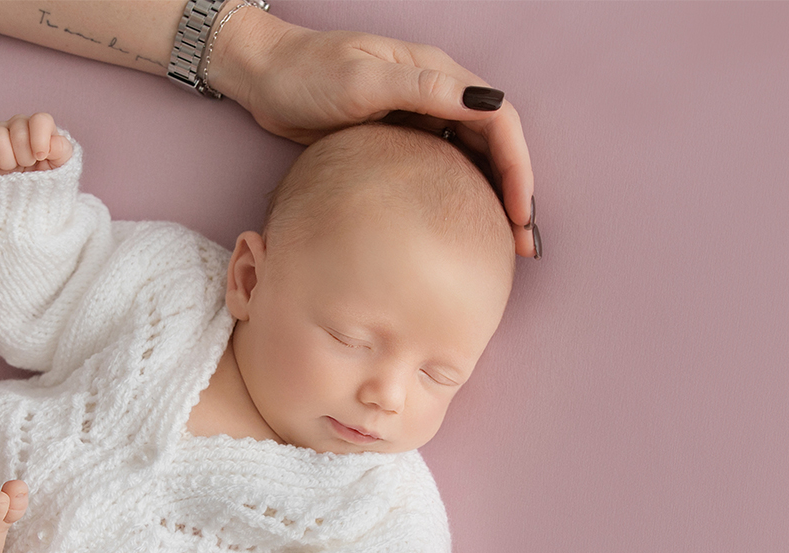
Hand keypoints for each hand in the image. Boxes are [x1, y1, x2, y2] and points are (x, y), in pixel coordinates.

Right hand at [0, 112, 73, 174]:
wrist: (25, 197)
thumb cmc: (45, 177)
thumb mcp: (61, 167)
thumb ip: (62, 151)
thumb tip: (53, 144)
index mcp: (40, 128)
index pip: (40, 120)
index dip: (40, 139)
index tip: (40, 157)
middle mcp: (19, 126)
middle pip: (19, 130)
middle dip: (24, 155)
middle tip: (27, 166)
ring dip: (6, 159)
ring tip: (12, 169)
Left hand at [215, 13, 536, 256]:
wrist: (265, 76)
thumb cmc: (307, 73)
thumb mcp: (363, 80)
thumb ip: (423, 88)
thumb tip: (484, 100)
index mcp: (437, 74)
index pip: (498, 121)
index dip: (517, 168)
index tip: (520, 213)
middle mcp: (435, 93)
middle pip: (493, 144)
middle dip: (514, 192)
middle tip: (522, 243)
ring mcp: (417, 116)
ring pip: (471, 158)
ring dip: (491, 198)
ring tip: (502, 243)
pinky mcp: (396, 136)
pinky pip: (441, 167)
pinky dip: (458, 196)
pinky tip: (459, 227)